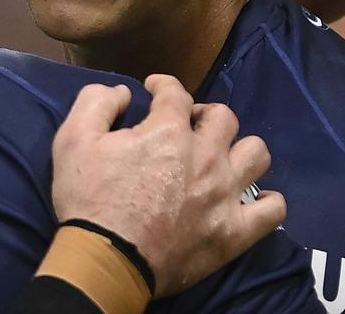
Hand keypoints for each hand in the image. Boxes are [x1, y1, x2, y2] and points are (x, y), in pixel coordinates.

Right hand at [51, 77, 284, 296]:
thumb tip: (123, 92)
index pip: (176, 92)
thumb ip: (97, 103)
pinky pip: (272, 210)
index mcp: (167, 131)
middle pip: (223, 118)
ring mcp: (224, 194)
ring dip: (239, 150)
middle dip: (204, 114)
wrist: (106, 259)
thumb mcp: (73, 140)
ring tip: (221, 158)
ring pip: (256, 154)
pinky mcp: (234, 232)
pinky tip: (250, 199)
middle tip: (188, 125)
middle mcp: (205, 156)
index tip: (154, 90)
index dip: (164, 85)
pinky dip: (267, 201)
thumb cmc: (88, 199)